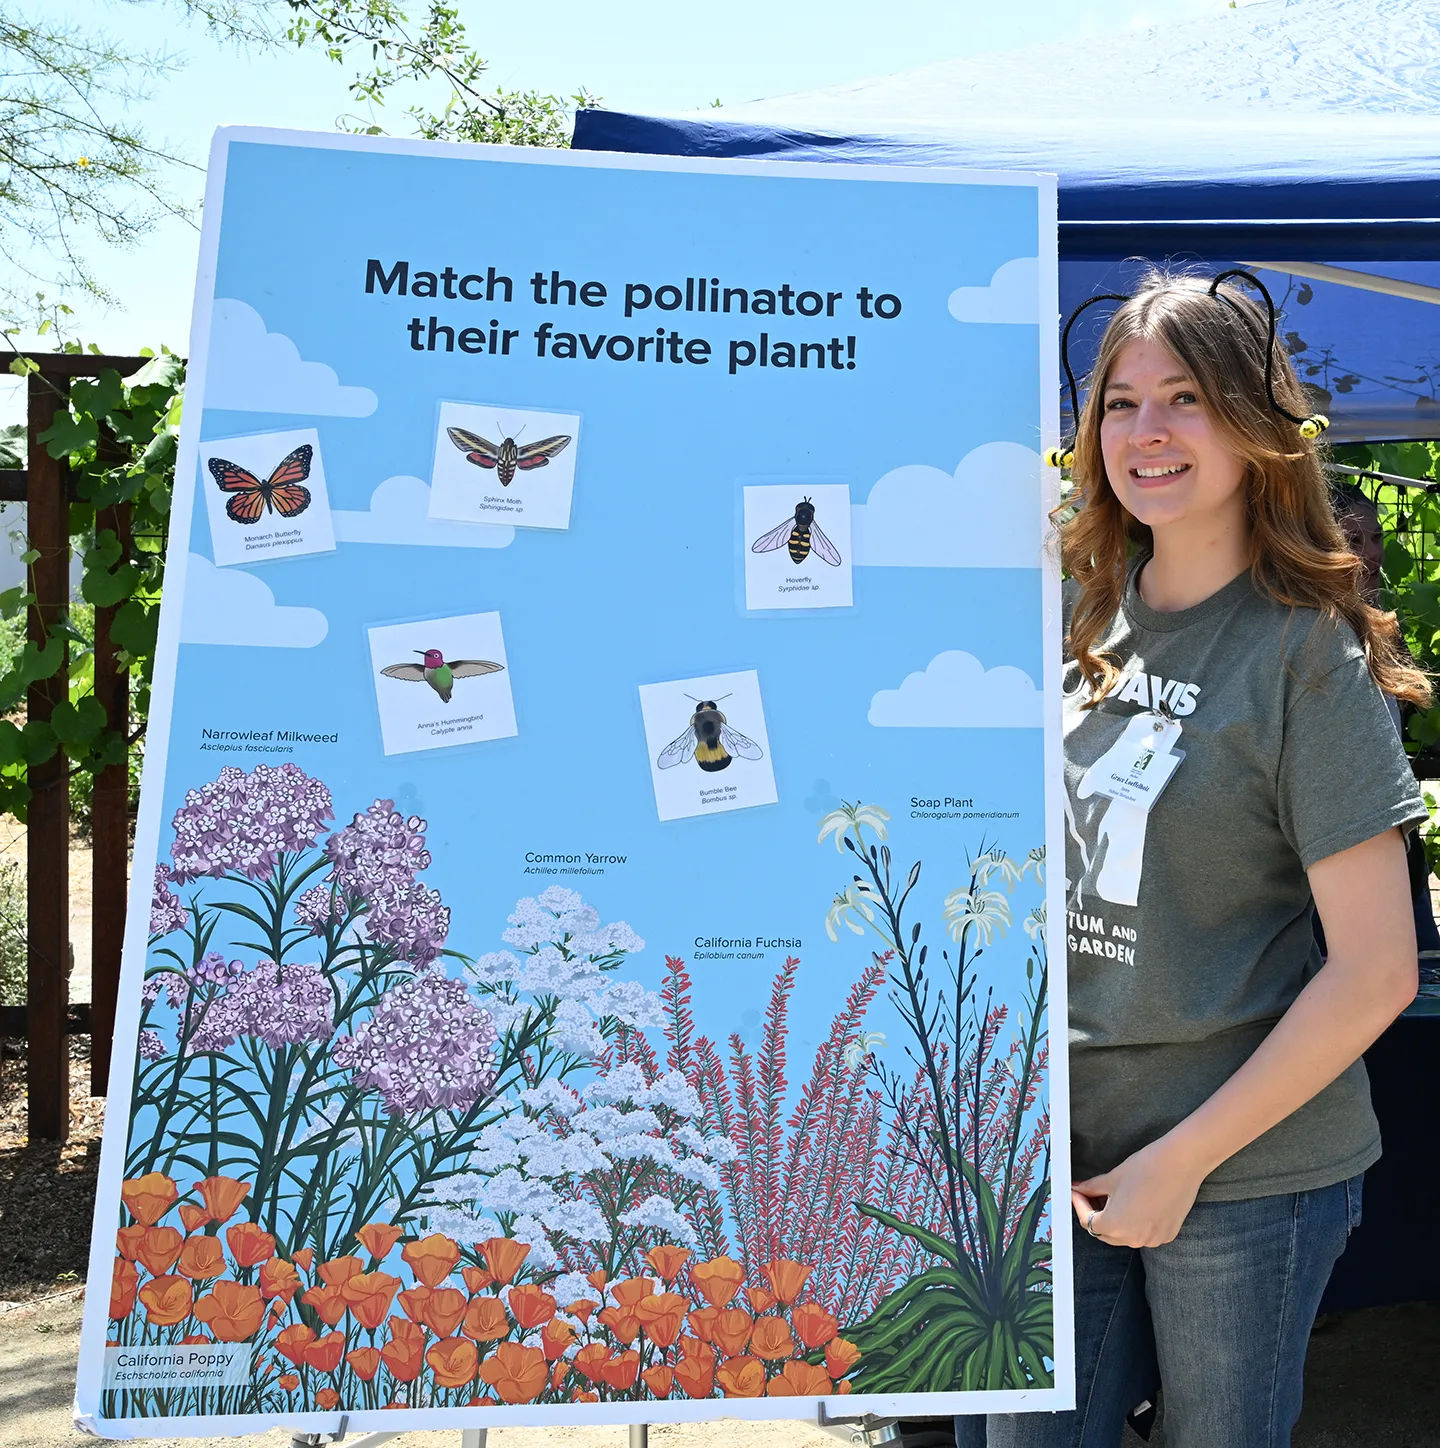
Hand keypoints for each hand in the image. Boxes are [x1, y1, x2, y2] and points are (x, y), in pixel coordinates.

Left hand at [1071, 1137, 1207, 1247]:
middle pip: (1105, 1232)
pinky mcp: (1167, 1235)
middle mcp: (1133, 1238)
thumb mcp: (1112, 1178)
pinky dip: (1135, 1223)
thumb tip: (1078, 1188)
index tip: (1077, 1193)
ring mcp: (1152, 1240)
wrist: (1180, 1165)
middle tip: (1092, 1194)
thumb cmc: (1145, 1169)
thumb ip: (1091, 1188)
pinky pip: (1144, 1233)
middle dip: (1096, 1214)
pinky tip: (1136, 1204)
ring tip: (1115, 1197)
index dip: (1079, 1205)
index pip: (1088, 1222)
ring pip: (1125, 1235)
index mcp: (1115, 1225)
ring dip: (1116, 1220)